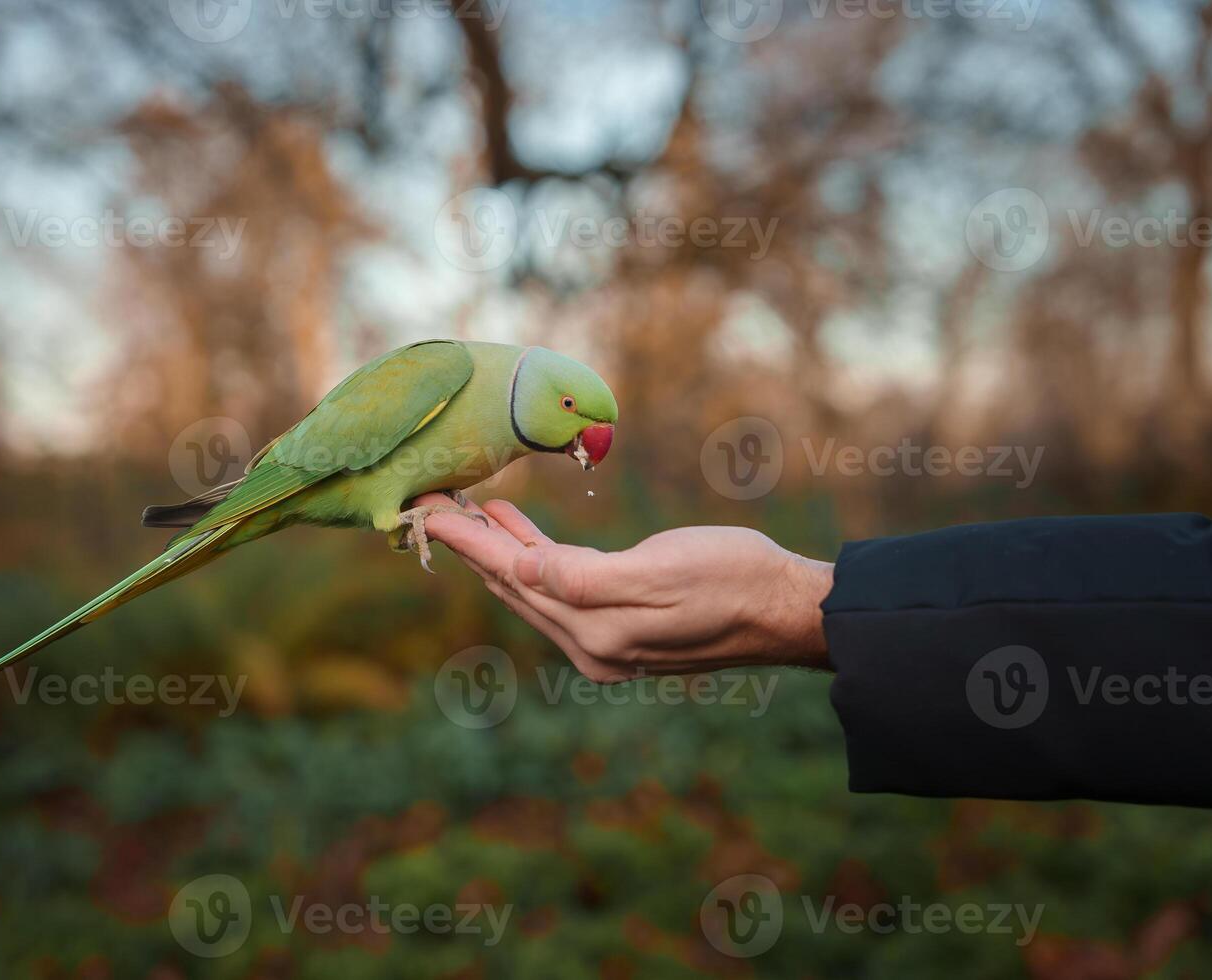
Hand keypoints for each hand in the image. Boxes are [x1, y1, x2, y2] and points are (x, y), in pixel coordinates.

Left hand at [420, 494, 834, 682]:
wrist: (786, 608)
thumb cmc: (732, 577)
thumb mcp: (658, 570)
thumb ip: (583, 576)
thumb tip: (519, 569)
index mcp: (594, 630)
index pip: (512, 576)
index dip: (466, 540)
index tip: (424, 509)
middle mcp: (590, 645)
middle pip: (512, 586)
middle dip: (470, 545)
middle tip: (430, 504)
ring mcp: (606, 642)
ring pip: (533, 589)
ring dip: (499, 549)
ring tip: (469, 511)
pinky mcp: (623, 629)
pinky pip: (560, 590)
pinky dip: (535, 559)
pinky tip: (525, 534)